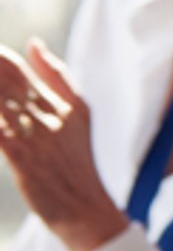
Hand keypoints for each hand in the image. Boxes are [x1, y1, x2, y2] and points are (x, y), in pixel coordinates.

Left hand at [0, 41, 126, 250]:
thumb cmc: (77, 163)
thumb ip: (58, 77)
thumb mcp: (79, 114)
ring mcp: (35, 137)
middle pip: (2, 82)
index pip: (15, 69)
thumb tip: (34, 42)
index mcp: (60, 103)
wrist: (86, 208)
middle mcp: (47, 116)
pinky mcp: (22, 159)